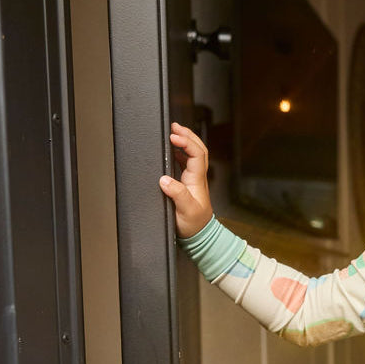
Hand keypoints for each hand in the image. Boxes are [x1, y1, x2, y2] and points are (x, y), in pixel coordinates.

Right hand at [159, 121, 212, 238]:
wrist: (199, 237)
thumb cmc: (194, 225)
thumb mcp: (185, 211)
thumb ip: (177, 194)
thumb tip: (165, 179)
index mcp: (197, 181)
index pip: (197, 154)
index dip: (187, 142)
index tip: (174, 136)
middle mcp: (197, 178)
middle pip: (198, 150)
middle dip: (188, 135)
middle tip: (175, 126)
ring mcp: (194, 180)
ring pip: (194, 155)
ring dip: (185, 142)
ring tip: (174, 133)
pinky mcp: (188, 184)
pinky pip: (186, 164)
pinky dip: (180, 153)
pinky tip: (173, 151)